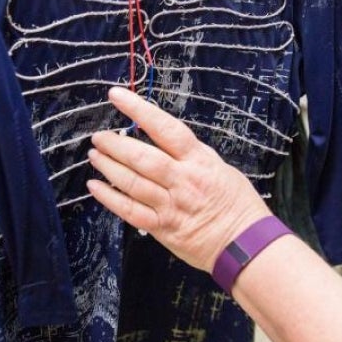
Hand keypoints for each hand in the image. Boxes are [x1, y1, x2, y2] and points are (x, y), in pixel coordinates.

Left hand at [86, 87, 272, 273]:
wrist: (247, 245)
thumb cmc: (238, 205)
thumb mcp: (221, 169)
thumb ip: (193, 157)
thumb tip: (166, 143)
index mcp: (199, 161)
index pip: (166, 128)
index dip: (140, 110)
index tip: (117, 96)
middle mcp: (183, 180)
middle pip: (143, 157)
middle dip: (116, 144)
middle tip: (99, 137)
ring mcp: (172, 205)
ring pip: (133, 183)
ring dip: (109, 167)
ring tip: (95, 155)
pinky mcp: (164, 228)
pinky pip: (131, 212)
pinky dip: (110, 199)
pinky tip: (95, 187)